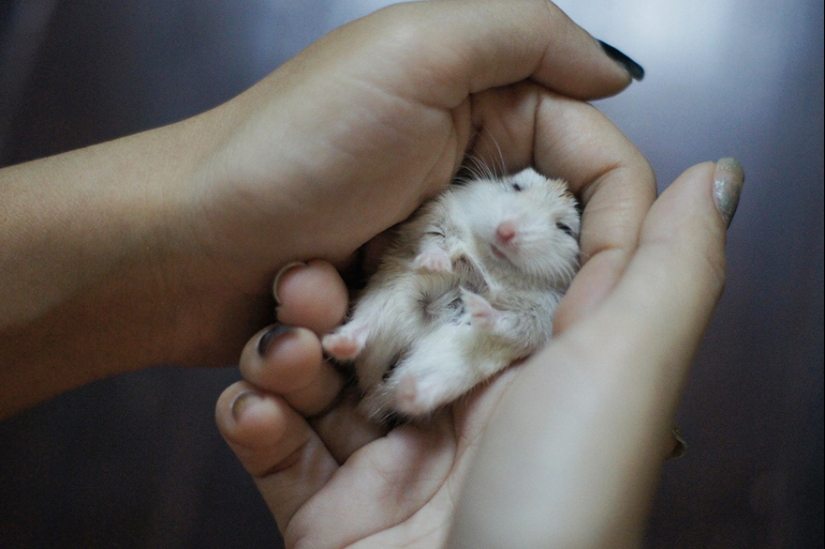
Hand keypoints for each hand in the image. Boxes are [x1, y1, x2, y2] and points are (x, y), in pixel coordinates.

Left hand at [0, 0, 646, 415]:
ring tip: (370, 291)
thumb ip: (528, 37)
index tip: (600, 278)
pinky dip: (410, 325)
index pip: (595, 155)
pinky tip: (351, 315)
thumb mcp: (415, 54)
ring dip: (442, 303)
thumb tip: (618, 74)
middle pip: (550, 233)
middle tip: (446, 280)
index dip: (611, 213)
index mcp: (483, 102)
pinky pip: (445, 322)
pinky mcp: (398, 291)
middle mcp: (464, 166)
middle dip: (510, 271)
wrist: (182, 245)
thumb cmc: (292, 149)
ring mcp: (430, 234)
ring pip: (497, 289)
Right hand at [216, 159, 742, 547]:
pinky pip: (277, 443)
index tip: (415, 169)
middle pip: (390, 306)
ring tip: (282, 351)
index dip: (450, 214)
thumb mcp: (627, 368)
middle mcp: (468, 401)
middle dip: (340, 281)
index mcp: (537, 361)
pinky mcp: (333, 504)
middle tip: (308, 272)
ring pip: (323, 367)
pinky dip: (256, 421)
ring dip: (286, 349)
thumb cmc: (564, 506)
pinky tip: (257, 413)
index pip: (488, 261)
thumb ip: (666, 266)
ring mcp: (395, 455)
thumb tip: (711, 174)